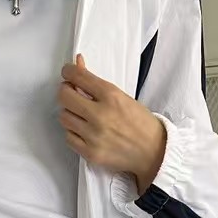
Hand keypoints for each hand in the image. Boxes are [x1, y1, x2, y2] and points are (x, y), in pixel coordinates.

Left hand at [59, 55, 166, 191]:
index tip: (68, 72)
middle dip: (66, 92)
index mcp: (111, 95)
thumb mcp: (122, 96)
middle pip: (64, 96)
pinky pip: (68, 137)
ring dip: (70, 113)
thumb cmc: (140, 123)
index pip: (78, 76)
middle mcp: (100, 115)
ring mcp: (94, 135)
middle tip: (72, 94)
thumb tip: (78, 65)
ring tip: (82, 115)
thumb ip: (96, 83)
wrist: (153, 151)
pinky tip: (85, 131)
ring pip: (64, 117)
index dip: (68, 71)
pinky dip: (73, 132)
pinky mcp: (90, 153)